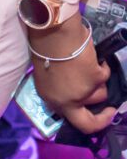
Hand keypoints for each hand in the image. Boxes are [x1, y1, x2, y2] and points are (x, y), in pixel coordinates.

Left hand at [31, 21, 116, 135]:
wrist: (54, 34)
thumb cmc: (47, 50)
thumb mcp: (48, 77)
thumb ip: (61, 91)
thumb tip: (77, 96)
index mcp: (51, 101)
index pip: (71, 121)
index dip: (86, 118)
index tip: (96, 113)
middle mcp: (66, 101)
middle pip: (88, 124)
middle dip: (102, 120)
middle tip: (110, 111)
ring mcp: (82, 92)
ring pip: (101, 94)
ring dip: (99, 81)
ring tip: (89, 65)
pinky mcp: (95, 79)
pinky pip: (105, 75)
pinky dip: (102, 66)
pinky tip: (92, 57)